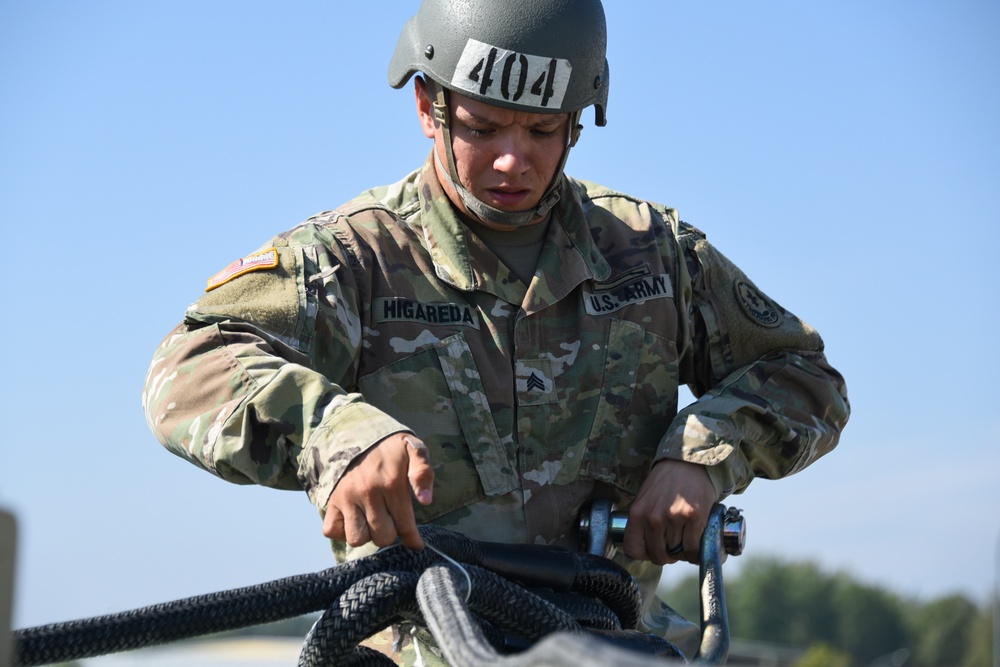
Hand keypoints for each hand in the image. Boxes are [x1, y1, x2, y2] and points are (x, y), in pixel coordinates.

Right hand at [322, 433, 434, 550]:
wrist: (356, 432)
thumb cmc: (390, 448)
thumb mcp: (414, 450)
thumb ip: (423, 473)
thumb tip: (426, 501)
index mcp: (391, 483)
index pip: (405, 525)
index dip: (413, 540)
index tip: (416, 545)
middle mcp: (368, 493)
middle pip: (382, 537)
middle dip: (390, 532)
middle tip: (391, 520)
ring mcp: (346, 498)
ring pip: (357, 539)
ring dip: (367, 535)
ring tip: (373, 522)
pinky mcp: (331, 501)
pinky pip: (332, 531)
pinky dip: (342, 531)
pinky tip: (355, 520)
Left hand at [622, 459, 716, 564]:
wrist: (688, 464)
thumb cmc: (665, 483)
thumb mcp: (644, 500)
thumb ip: (642, 523)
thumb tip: (646, 550)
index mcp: (637, 514)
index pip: (633, 550)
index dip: (645, 555)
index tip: (652, 550)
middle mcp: (653, 518)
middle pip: (658, 555)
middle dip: (666, 555)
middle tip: (673, 546)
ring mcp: (674, 518)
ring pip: (677, 553)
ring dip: (682, 552)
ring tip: (685, 539)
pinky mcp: (694, 518)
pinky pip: (693, 549)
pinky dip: (695, 553)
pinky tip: (696, 545)